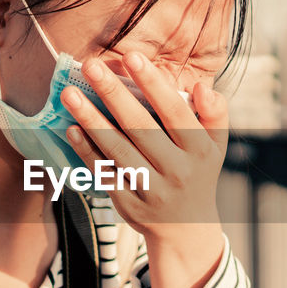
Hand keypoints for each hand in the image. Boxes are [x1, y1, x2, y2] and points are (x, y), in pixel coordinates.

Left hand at [61, 53, 226, 287]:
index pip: (176, 113)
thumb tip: (202, 86)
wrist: (186, 230)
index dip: (154, 85)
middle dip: (113, 94)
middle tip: (90, 65)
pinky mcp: (129, 204)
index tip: (132, 57)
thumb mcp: (216, 145)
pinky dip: (87, 151)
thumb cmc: (198, 173)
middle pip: (140, 128)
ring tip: (70, 94)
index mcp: (200, 150)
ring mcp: (151, 190)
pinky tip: (72, 128)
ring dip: (91, 120)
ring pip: (117, 150)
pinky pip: (105, 173)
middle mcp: (177, 171)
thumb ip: (214, 113)